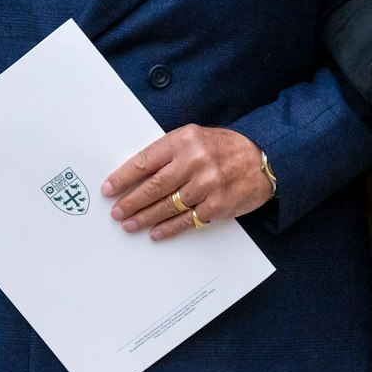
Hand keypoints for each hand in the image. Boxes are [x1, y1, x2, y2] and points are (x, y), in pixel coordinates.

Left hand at [103, 125, 270, 240]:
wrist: (262, 159)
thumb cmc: (223, 148)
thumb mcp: (194, 138)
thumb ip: (169, 152)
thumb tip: (136, 175)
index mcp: (184, 140)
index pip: (145, 161)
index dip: (124, 177)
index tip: (109, 188)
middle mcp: (194, 161)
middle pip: (153, 186)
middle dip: (131, 202)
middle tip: (116, 212)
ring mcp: (207, 184)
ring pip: (167, 206)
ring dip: (145, 218)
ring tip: (129, 224)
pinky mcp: (217, 205)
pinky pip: (187, 220)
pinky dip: (169, 229)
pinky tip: (156, 233)